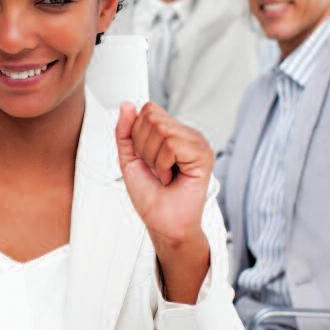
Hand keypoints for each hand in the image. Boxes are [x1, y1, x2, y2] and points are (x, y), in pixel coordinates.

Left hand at [116, 102, 212, 242]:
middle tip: (156, 169)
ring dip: (154, 158)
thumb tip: (127, 105)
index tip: (147, 160)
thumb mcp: (129, 158)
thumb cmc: (150, 196)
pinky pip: (171, 145)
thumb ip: (125, 131)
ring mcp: (197, 143)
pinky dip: (163, 165)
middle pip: (152, 117)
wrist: (163, 223)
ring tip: (164, 174)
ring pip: (161, 129)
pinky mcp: (203, 155)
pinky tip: (172, 177)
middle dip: (144, 147)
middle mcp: (187, 134)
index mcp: (173, 132)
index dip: (138, 136)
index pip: (147, 110)